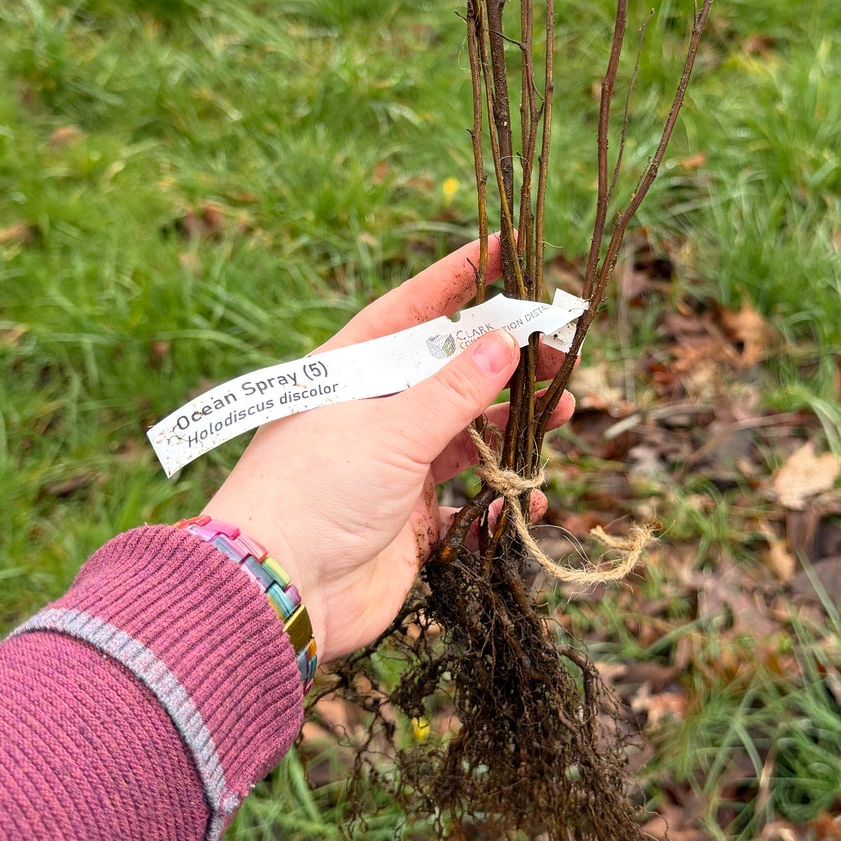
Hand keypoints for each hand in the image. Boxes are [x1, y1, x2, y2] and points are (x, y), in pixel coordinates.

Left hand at [205, 237, 574, 663]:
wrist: (279, 592)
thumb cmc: (316, 491)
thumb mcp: (391, 430)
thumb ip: (454, 390)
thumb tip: (506, 342)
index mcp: (351, 375)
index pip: (411, 311)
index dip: (456, 278)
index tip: (504, 248)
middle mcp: (372, 415)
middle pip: (450, 373)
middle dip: (506, 360)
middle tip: (559, 351)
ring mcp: (393, 469)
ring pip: (468, 433)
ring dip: (514, 423)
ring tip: (561, 411)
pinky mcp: (411, 522)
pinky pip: (470, 498)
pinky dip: (502, 495)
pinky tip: (530, 495)